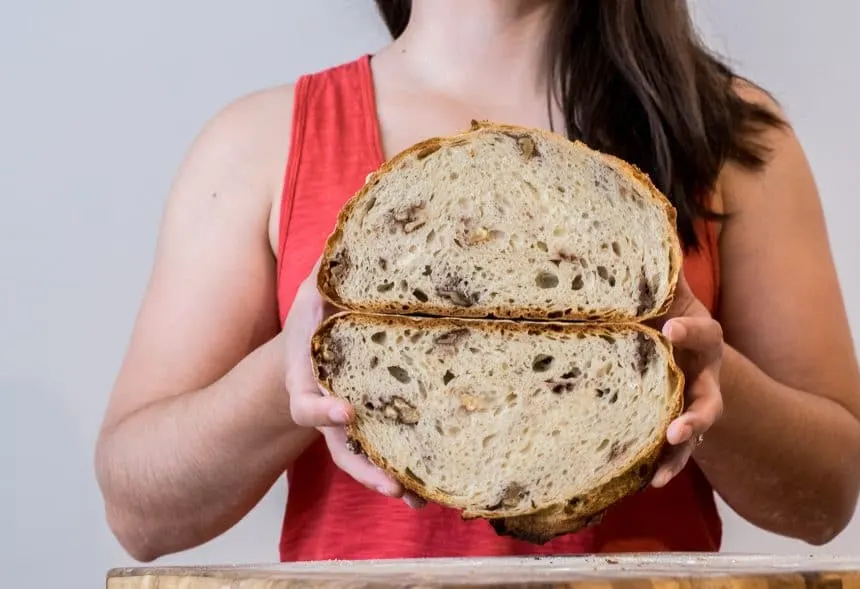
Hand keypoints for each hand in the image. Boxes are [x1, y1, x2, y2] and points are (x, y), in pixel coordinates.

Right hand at [283, 264, 425, 507]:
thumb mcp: (317, 291)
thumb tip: (355, 220)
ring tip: (417, 499)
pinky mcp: (374, 426)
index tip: (345, 410)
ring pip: (364, 460)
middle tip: (393, 486)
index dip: (323, 410)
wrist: (318, 339)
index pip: (306, 402)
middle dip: (366, 469)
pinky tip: (430, 485)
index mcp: (306, 377)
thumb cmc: (319, 315)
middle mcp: (326, 408)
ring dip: (388, 480)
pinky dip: (405, 470)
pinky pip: (386, 452)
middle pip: (341, 447)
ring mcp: (349, 423)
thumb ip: (330, 270)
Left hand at [646, 269, 724, 487]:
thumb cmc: (674, 322)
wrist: (702, 363)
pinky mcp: (683, 431)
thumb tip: (643, 210)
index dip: (690, 330)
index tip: (668, 327)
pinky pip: (679, 455)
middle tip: (678, 424)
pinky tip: (651, 481)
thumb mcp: (672, 299)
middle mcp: (704, 376)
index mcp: (701, 340)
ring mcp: (697, 407)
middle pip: (709, 395)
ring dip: (685, 444)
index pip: (703, 333)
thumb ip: (660, 271)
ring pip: (698, 428)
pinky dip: (667, 467)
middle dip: (695, 410)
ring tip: (668, 455)